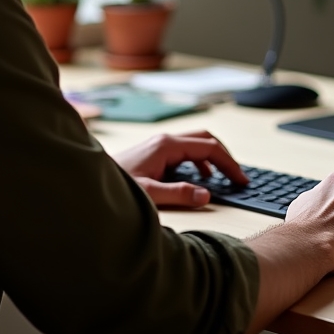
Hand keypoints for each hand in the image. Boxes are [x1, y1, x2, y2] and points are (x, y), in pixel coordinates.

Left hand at [114, 130, 247, 207]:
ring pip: (196, 144)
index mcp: (167, 145)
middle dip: (224, 156)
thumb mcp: (149, 194)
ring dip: (213, 159)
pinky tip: (200, 179)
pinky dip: (200, 162)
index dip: (229, 164)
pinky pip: (186, 152)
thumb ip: (178, 194)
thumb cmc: (117, 186)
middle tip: (238, 177)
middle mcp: (165, 140)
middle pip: (205, 139)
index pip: (209, 147)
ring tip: (224, 179)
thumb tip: (206, 194)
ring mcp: (160, 145)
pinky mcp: (156, 153)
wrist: (92, 184)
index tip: (242, 180)